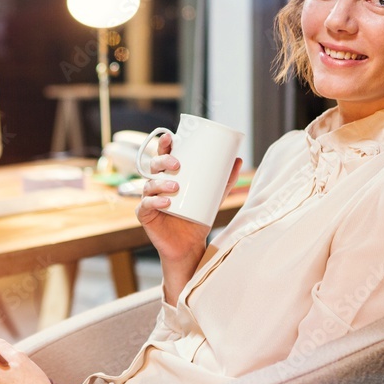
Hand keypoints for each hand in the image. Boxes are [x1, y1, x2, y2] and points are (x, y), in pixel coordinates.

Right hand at [137, 132, 241, 300]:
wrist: (189, 246)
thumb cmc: (197, 218)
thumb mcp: (213, 198)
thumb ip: (225, 180)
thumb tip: (238, 160)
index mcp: (169, 176)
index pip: (163, 155)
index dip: (164, 144)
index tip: (170, 137)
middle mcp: (156, 185)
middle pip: (153, 166)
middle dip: (162, 161)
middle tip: (177, 165)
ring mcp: (149, 199)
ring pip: (149, 185)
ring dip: (160, 183)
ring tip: (176, 188)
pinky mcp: (145, 215)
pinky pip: (146, 205)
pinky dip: (155, 202)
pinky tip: (166, 202)